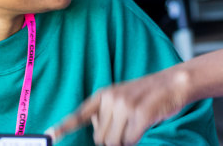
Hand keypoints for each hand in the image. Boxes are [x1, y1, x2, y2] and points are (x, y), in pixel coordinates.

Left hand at [48, 66, 190, 144]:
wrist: (173, 82)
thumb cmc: (146, 95)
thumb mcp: (121, 96)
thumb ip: (106, 112)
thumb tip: (98, 134)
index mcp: (103, 94)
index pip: (80, 114)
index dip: (63, 127)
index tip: (49, 135)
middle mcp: (111, 99)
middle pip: (100, 139)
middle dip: (113, 139)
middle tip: (127, 125)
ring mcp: (125, 106)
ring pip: (114, 142)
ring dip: (125, 139)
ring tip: (136, 123)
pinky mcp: (140, 114)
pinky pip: (130, 141)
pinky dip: (137, 138)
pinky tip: (144, 124)